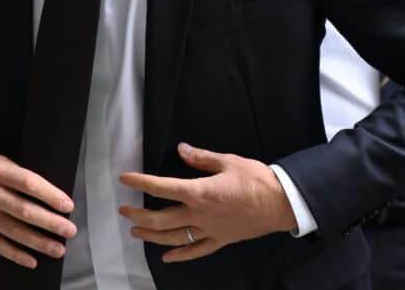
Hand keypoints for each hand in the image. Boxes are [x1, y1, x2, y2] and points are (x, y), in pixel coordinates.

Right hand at [0, 148, 77, 268]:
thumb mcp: (2, 162)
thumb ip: (22, 176)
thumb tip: (52, 195)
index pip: (28, 184)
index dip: (50, 195)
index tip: (68, 206)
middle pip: (23, 211)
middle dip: (50, 223)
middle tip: (69, 230)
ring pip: (13, 231)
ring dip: (38, 242)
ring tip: (58, 248)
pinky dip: (15, 254)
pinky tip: (32, 260)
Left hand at [119, 142, 296, 262]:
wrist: (280, 203)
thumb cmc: (256, 180)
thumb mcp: (228, 161)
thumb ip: (201, 158)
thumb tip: (182, 149)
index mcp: (199, 192)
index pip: (162, 187)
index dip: (141, 182)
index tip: (125, 178)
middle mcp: (199, 214)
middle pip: (161, 218)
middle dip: (139, 214)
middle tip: (124, 210)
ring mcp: (209, 230)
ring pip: (173, 237)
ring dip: (152, 235)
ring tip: (136, 231)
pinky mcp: (220, 239)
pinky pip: (196, 251)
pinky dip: (180, 255)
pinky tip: (167, 256)